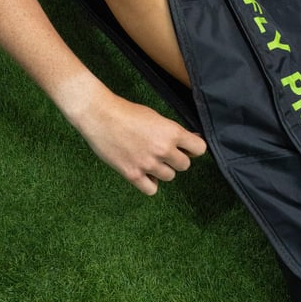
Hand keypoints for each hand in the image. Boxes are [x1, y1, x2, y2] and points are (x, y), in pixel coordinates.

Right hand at [68, 79, 206, 194]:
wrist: (100, 116)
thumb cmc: (127, 112)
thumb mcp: (156, 117)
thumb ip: (174, 132)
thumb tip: (193, 140)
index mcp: (171, 132)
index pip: (200, 149)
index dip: (193, 148)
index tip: (186, 147)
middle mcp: (163, 150)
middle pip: (184, 165)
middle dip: (176, 159)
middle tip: (164, 152)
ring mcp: (148, 164)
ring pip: (169, 177)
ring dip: (162, 170)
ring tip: (149, 158)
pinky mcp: (132, 174)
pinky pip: (152, 189)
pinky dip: (150, 183)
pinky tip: (143, 172)